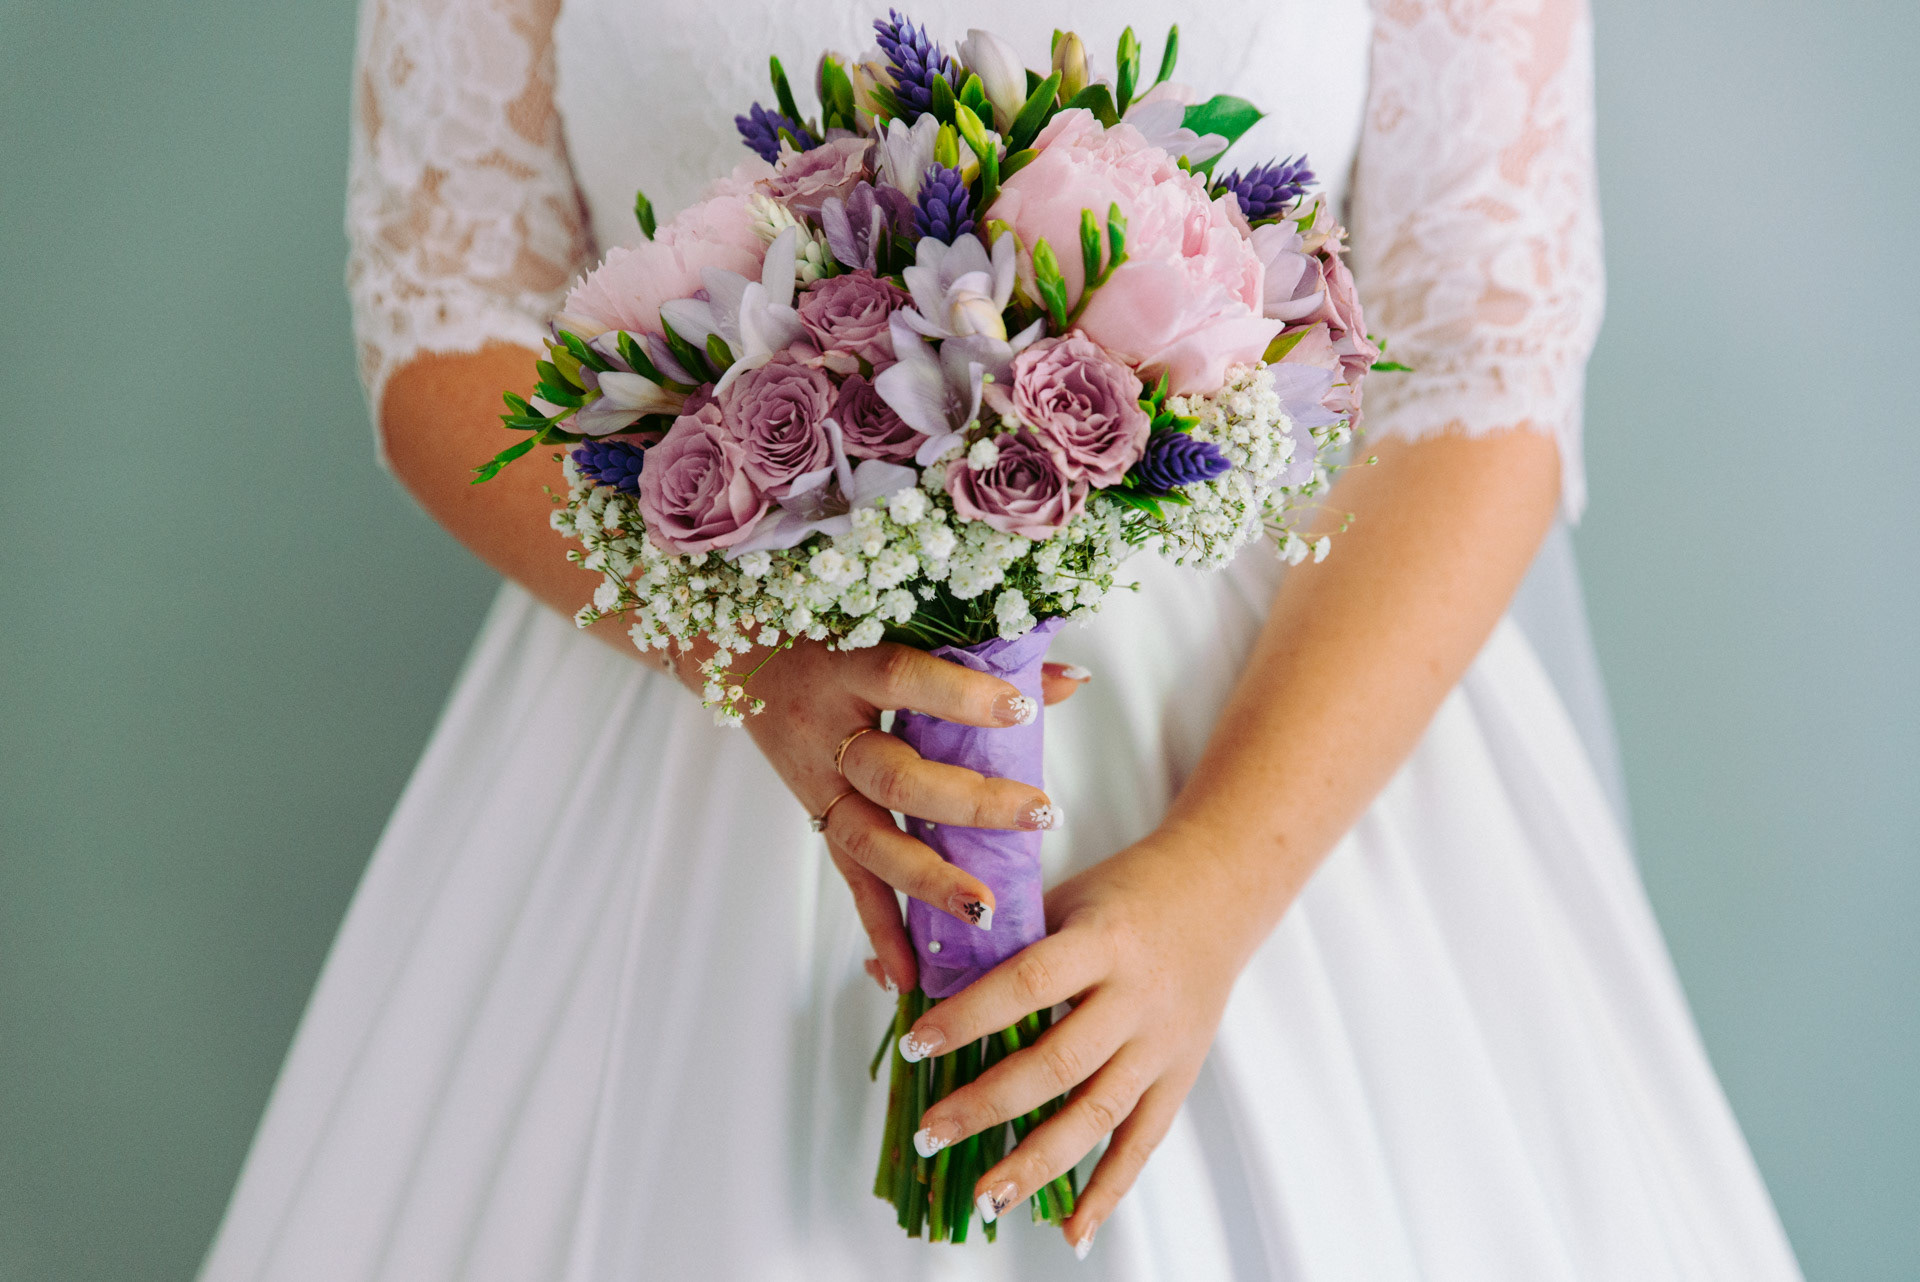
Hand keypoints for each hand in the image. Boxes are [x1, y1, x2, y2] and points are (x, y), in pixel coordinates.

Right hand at [687, 638, 1087, 994]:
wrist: (731, 652)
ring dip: (927, 881)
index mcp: (847, 667)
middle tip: (1038, 813)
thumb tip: (1069, 679)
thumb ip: (980, 653)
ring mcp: (818, 784)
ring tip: (983, 908)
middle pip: (895, 777)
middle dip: (968, 803)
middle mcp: (827, 732)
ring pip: (870, 841)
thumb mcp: (891, 625)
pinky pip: (850, 881)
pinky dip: (878, 931)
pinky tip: (907, 978)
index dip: (960, 697)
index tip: (1021, 709)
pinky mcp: (819, 819)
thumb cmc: (831, 628)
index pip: (904, 679)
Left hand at [894, 820, 1264, 1256]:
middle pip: (1058, 1063)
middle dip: (988, 1104)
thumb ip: (989, 941)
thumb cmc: (1126, 891)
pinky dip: (1108, 1191)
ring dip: (1037, 1163)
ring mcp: (1162, 1044)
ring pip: (1097, 1114)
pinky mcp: (1180, 1075)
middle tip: (932, 1131)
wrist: (1219, 889)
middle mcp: (1137, 998)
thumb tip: (891, 973)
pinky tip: (1071, 1229)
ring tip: (984, 1195)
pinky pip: (1142, 1143)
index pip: (1030, 984)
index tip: (918, 1044)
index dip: (971, 1017)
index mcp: (1102, 941)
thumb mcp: (1061, 897)